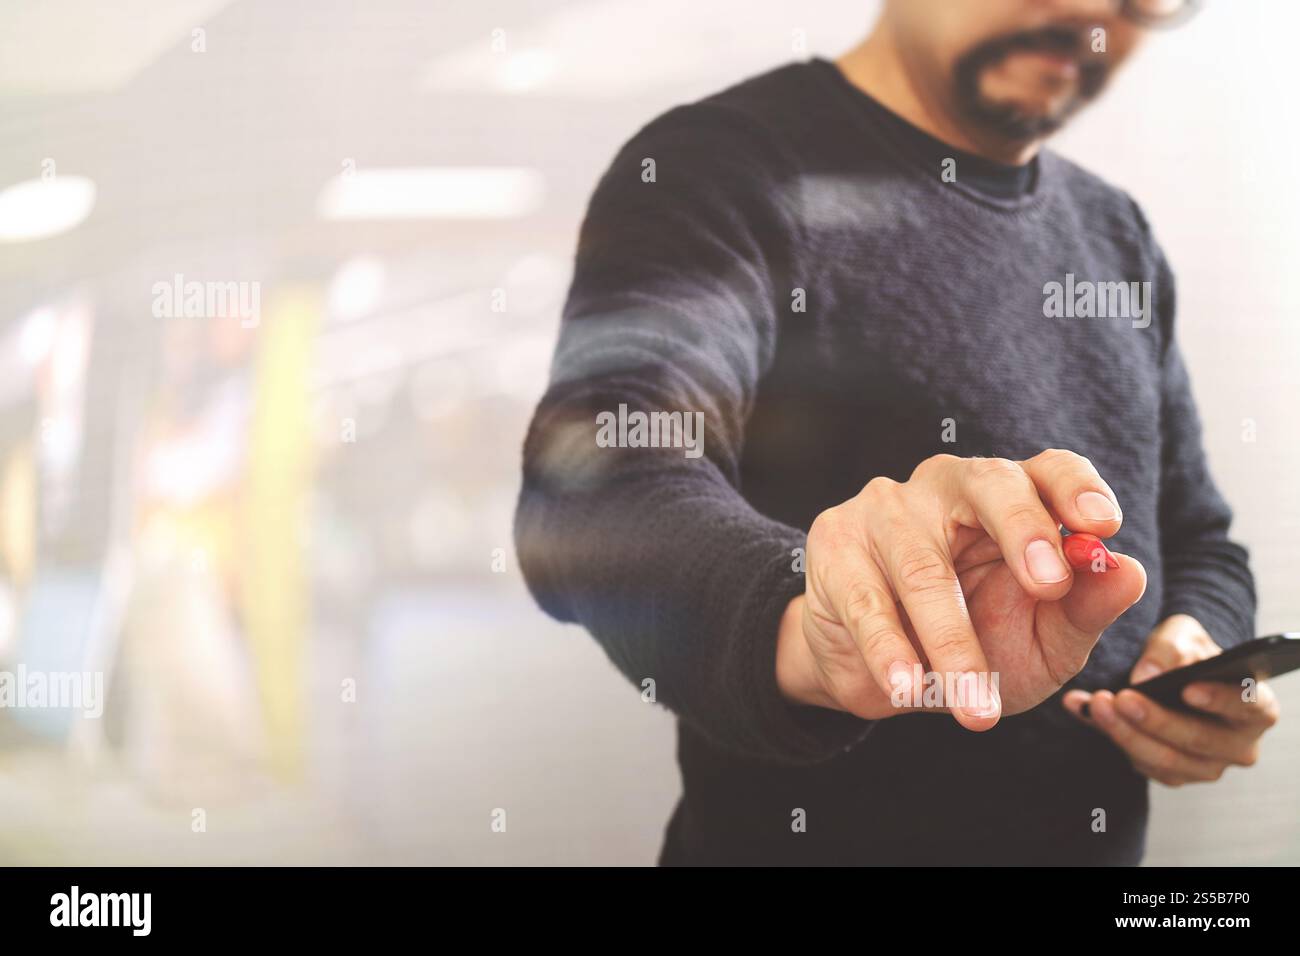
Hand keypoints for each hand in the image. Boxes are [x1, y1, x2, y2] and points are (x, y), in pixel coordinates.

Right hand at [776, 450, 1146, 730]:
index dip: (1075, 489)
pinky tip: (908, 687)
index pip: (1047, 469)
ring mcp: (886, 509)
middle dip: (1023, 530)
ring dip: (951, 641)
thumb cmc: (977, 642)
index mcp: (1009, 497)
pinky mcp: (836, 544)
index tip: (1102, 527)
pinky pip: (867, 600)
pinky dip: (890, 651)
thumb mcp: (1043, 639)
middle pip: (987, 483)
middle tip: (1050, 587)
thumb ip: (1084, 609)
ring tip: (973, 703)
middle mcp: (948, 487)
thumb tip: (1127, 572)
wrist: (889, 676)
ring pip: (923, 565)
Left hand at [1062, 615, 1280, 784]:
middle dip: (1155, 719)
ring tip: (1094, 704)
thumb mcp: (1182, 635)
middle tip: (1119, 698)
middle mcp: (1239, 744)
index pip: (1250, 706)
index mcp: (1257, 706)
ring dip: (1125, 733)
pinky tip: (1082, 709)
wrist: (1171, 676)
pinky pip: (1140, 763)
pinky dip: (1109, 735)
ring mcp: (1207, 766)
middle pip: (1198, 739)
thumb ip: (1170, 649)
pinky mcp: (1173, 775)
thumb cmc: (1186, 653)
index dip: (1220, 699)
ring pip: (1166, 760)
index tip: (1186, 689)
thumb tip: (1147, 675)